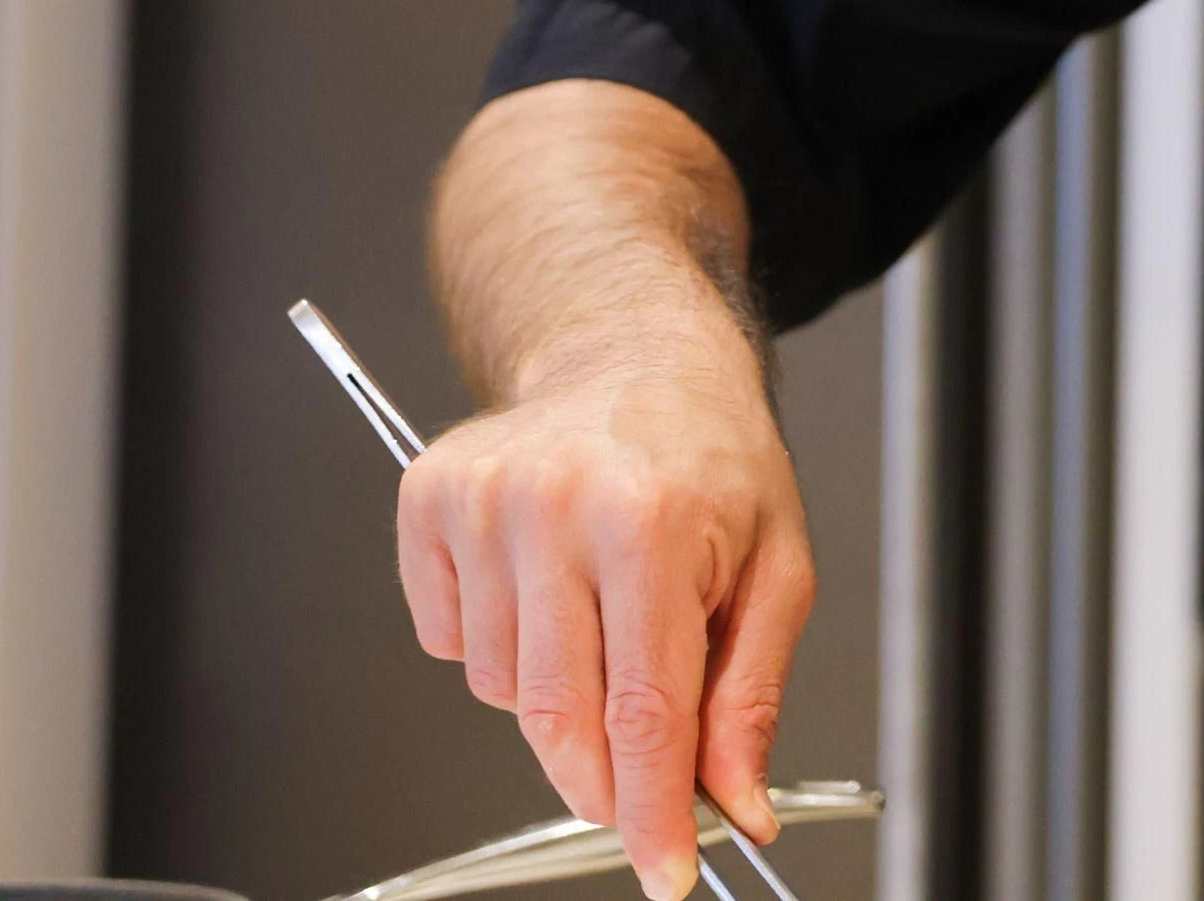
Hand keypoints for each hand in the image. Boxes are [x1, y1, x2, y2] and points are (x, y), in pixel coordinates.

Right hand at [395, 340, 813, 900]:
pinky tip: (546, 586)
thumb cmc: (711, 456)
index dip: (654, 810)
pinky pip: (447, 645)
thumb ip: (751, 693)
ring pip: (501, 691)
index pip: (645, 710)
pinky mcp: (425, 503)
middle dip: (603, 783)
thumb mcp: (778, 565)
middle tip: (640, 795)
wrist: (634, 353)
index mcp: (656, 520)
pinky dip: (498, 648)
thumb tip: (739, 802)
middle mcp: (558, 506)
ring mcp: (481, 503)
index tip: (669, 871)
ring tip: (606, 616)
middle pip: (560, 718)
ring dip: (556, 697)